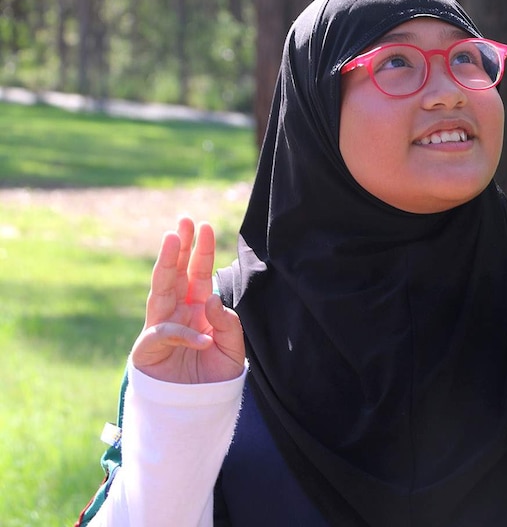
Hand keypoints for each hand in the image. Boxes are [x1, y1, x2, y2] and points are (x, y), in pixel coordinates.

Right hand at [131, 217, 244, 383]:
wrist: (198, 409)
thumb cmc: (213, 377)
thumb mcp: (233, 349)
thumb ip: (228, 324)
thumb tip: (212, 298)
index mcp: (197, 308)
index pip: (199, 274)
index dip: (202, 251)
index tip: (206, 226)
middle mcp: (177, 312)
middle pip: (176, 273)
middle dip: (180, 247)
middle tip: (183, 221)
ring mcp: (160, 327)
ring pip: (160, 290)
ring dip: (166, 264)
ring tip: (171, 239)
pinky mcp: (148, 349)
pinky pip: (163, 333)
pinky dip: (182, 334)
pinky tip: (202, 341)